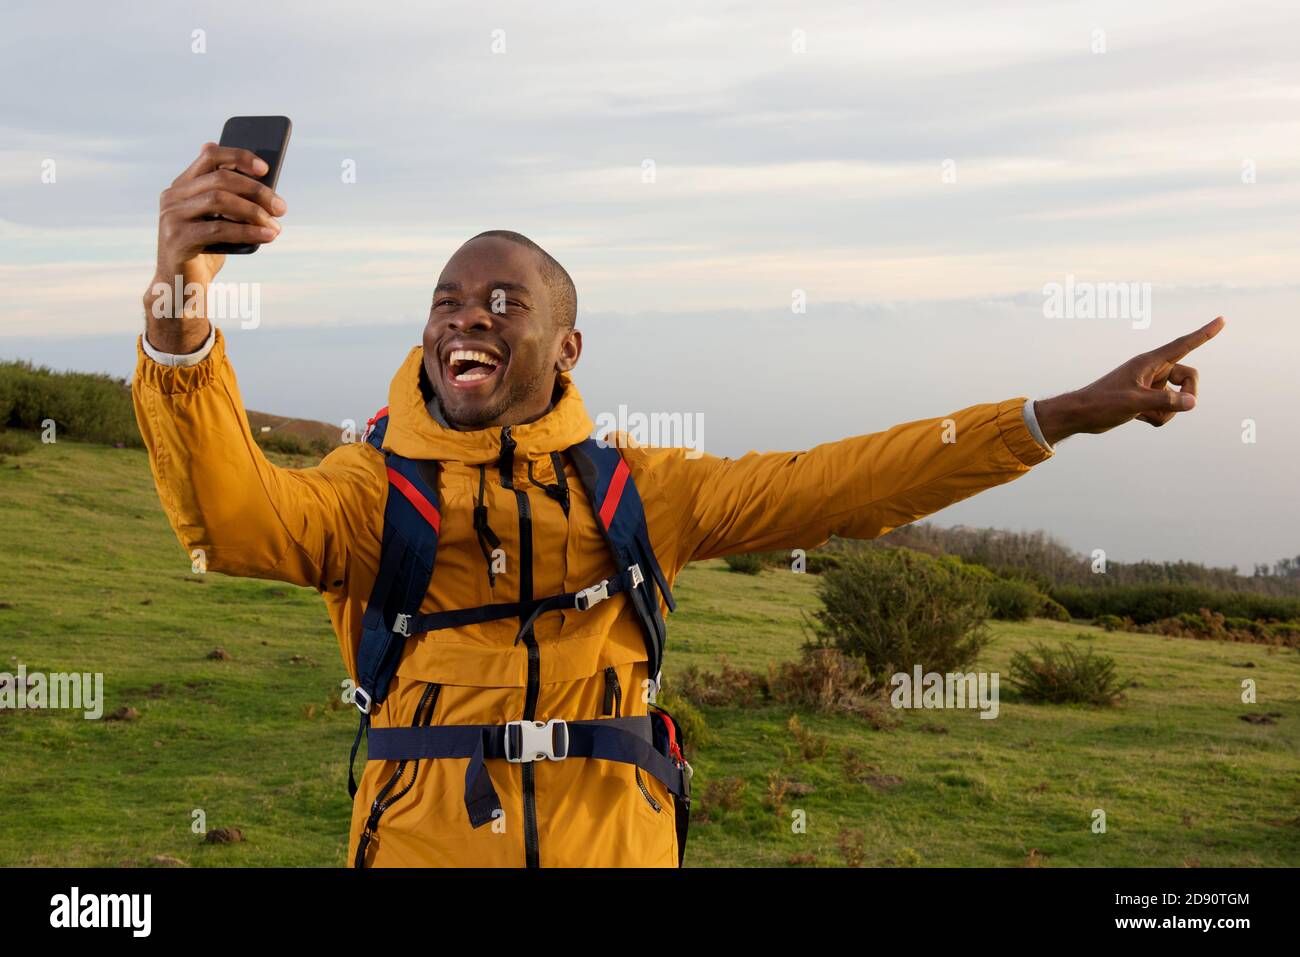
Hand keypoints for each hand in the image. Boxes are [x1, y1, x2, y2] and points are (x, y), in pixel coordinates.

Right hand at [142, 142, 286, 351]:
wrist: (183, 286)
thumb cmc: (206, 250)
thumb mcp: (219, 220)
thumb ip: (231, 198)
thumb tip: (261, 177)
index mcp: (182, 186)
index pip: (210, 156)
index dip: (239, 157)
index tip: (266, 168)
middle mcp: (172, 197)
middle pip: (220, 179)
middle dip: (256, 191)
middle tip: (281, 207)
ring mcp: (171, 217)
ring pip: (219, 200)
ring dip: (254, 211)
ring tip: (276, 225)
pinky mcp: (177, 239)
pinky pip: (218, 229)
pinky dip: (248, 231)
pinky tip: (268, 235)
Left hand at [1034, 317, 1225, 445]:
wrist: (1080, 415)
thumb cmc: (1102, 404)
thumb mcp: (1134, 403)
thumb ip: (1165, 402)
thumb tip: (1193, 403)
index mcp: (1149, 362)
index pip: (1183, 344)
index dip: (1204, 333)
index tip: (1221, 320)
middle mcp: (1152, 370)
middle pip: (1188, 377)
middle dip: (1186, 395)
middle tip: (1173, 407)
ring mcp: (1150, 384)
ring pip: (1177, 398)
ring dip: (1167, 412)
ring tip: (1144, 415)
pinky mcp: (1145, 398)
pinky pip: (1166, 409)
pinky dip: (1158, 417)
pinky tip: (1138, 418)